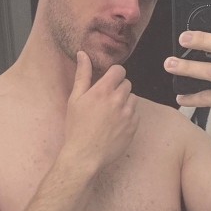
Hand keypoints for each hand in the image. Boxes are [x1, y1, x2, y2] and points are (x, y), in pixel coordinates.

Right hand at [62, 53, 138, 175]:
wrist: (85, 155)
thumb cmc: (77, 127)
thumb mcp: (75, 99)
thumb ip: (82, 74)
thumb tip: (83, 54)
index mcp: (103, 91)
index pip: (119, 70)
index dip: (114, 74)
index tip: (108, 81)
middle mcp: (118, 100)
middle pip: (127, 83)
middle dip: (118, 88)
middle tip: (105, 100)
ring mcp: (128, 114)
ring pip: (132, 98)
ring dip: (124, 102)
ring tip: (110, 113)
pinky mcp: (134, 127)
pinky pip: (136, 114)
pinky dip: (128, 116)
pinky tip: (115, 124)